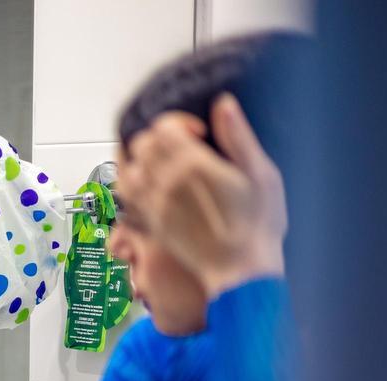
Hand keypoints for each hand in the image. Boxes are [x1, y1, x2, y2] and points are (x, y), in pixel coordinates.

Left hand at [117, 94, 286, 297]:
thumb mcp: (261, 174)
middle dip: (158, 137)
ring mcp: (154, 206)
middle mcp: (166, 184)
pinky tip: (151, 185)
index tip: (198, 132)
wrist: (241, 270)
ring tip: (161, 162)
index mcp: (193, 167)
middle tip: (181, 146)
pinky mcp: (150, 224)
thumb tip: (223, 103)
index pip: (162, 128)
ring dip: (139, 160)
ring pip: (126, 170)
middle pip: (141, 145)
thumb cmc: (258, 225)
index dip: (177, 122)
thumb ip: (238, 137)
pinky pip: (125, 198)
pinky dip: (131, 185)